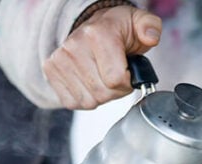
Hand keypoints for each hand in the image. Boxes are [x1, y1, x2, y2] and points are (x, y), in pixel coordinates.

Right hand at [43, 5, 162, 109]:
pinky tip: (89, 82)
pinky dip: (85, 98)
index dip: (127, 82)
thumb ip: (150, 27)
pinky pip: (73, 102)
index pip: (115, 80)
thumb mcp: (138, 23)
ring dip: (101, 96)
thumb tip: (150, 37)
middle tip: (116, 75)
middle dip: (115, 91)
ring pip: (88, 101)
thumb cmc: (118, 30)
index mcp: (97, 34)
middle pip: (102, 93)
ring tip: (102, 77)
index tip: (128, 71)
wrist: (93, 27)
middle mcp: (74, 46)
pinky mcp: (51, 71)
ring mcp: (60, 59)